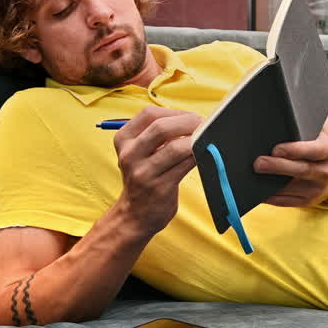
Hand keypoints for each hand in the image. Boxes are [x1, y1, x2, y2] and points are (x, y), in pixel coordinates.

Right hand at [112, 106, 202, 235]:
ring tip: (203, 140)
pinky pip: (185, 165)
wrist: (135, 215)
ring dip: (195, 140)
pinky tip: (201, 154)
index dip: (174, 112)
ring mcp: (143, 172)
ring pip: (176, 147)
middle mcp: (129, 154)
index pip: (149, 114)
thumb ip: (157, 134)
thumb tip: (191, 119)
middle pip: (162, 127)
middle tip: (202, 125)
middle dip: (188, 122)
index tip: (189, 117)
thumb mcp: (139, 152)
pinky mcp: (160, 187)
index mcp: (123, 139)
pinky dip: (197, 156)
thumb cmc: (144, 177)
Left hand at [254, 131, 327, 206]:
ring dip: (272, 184)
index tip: (276, 150)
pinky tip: (260, 192)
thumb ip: (302, 132)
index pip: (313, 150)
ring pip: (292, 188)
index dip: (295, 150)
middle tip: (258, 163)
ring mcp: (317, 189)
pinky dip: (272, 197)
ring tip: (255, 177)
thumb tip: (275, 129)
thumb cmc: (317, 148)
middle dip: (278, 167)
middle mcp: (325, 171)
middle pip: (302, 170)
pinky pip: (287, 201)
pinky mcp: (308, 201)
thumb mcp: (316, 136)